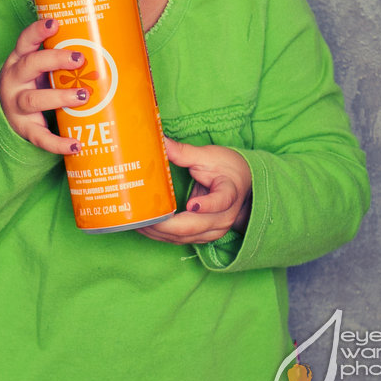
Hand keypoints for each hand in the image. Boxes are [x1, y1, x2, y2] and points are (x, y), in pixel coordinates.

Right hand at [0, 18, 90, 154]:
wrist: (5, 112)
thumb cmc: (32, 82)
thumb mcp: (37, 66)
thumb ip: (59, 56)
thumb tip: (106, 43)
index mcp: (18, 60)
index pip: (25, 41)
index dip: (38, 31)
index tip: (55, 23)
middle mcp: (14, 80)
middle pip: (30, 65)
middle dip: (54, 60)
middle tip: (79, 59)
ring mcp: (17, 105)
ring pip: (34, 99)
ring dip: (59, 97)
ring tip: (83, 97)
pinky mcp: (24, 128)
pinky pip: (40, 136)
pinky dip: (58, 142)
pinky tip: (76, 144)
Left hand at [138, 138, 252, 243]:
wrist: (244, 184)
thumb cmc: (226, 168)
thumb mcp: (208, 156)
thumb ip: (184, 152)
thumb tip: (160, 141)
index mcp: (228, 193)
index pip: (221, 201)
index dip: (207, 205)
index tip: (192, 204)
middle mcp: (222, 217)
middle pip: (193, 226)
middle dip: (165, 225)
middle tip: (142, 216)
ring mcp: (213, 230)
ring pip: (184, 237)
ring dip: (158, 232)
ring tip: (136, 221)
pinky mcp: (203, 235)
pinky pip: (181, 239)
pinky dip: (161, 235)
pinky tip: (145, 227)